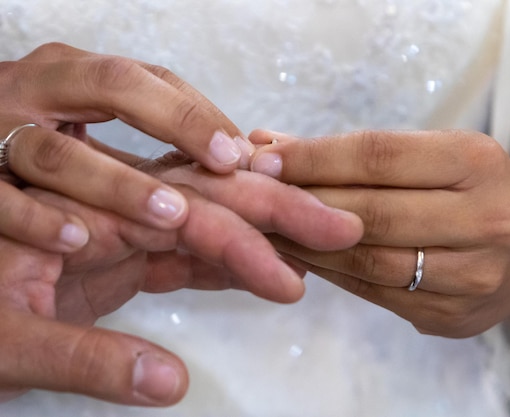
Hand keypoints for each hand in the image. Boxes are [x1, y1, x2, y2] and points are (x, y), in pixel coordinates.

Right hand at [0, 42, 255, 251]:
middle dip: (177, 121)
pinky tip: (77, 239)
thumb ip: (147, 149)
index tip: (242, 150)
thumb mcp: (88, 134)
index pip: (148, 77)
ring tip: (172, 212)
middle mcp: (36, 89)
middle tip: (226, 162)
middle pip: (112, 86)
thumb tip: (231, 167)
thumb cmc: (38, 153)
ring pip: (57, 151)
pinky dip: (37, 220)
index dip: (199, 111)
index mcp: (71, 76)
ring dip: (119, 183)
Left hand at [0, 156, 362, 405]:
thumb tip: (169, 381)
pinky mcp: (128, 253)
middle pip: (213, 194)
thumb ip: (87, 359)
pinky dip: (233, 258)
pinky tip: (268, 267)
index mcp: (89, 211)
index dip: (243, 247)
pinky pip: (192, 248)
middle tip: (341, 226)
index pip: (188, 216)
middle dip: (279, 210)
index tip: (291, 282)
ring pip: (211, 215)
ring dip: (265, 228)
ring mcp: (126, 229)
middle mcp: (116, 208)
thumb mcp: (9, 343)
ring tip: (317, 242)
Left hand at [249, 129, 509, 345]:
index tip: (263, 158)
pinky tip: (301, 258)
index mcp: (477, 163)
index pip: (379, 155)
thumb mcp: (429, 153)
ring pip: (369, 262)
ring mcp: (474, 277)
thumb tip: (265, 145)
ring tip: (264, 229)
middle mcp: (486, 220)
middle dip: (302, 204)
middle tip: (251, 196)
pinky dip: (331, 274)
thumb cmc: (468, 188)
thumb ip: (352, 152)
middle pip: (371, 214)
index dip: (315, 157)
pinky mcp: (455, 317)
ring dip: (307, 245)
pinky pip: (376, 294)